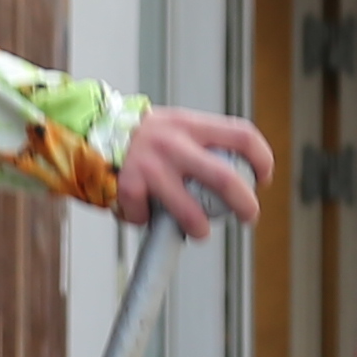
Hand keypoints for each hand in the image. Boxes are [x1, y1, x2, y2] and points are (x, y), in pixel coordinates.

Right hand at [117, 106, 273, 237]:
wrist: (93, 130)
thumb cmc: (144, 138)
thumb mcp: (176, 127)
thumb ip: (202, 144)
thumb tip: (237, 176)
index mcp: (191, 124)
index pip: (241, 136)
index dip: (261, 159)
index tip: (262, 179)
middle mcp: (174, 142)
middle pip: (225, 178)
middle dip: (245, 204)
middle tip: (249, 216)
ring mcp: (151, 165)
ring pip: (190, 211)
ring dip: (200, 228)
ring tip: (200, 232)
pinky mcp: (129, 185)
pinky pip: (147, 216)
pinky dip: (146, 221)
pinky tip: (143, 215)